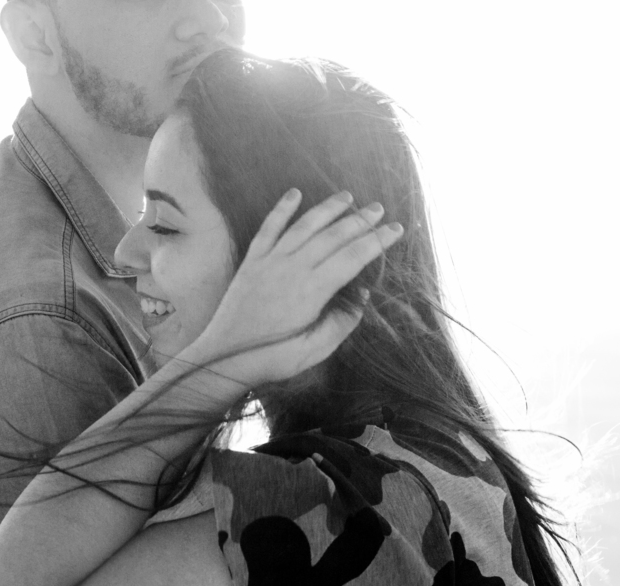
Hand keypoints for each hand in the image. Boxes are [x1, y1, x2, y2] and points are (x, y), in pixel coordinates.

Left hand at [187, 188, 402, 386]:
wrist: (222, 358)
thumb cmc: (272, 358)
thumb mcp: (315, 350)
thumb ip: (341, 322)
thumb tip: (361, 296)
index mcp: (313, 290)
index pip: (353, 256)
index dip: (377, 241)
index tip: (396, 230)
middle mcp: (293, 268)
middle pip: (333, 236)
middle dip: (359, 220)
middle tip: (378, 209)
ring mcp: (270, 261)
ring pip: (304, 226)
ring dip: (327, 209)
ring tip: (347, 196)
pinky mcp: (252, 262)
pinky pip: (269, 228)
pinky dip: (282, 209)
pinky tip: (294, 193)